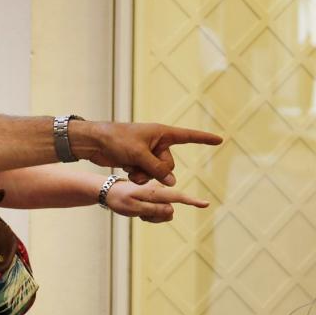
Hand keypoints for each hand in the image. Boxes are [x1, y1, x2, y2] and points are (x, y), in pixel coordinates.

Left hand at [76, 121, 222, 185]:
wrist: (95, 142)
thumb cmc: (117, 140)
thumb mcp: (139, 154)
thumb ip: (157, 169)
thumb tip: (172, 181)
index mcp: (162, 133)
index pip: (188, 136)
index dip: (204, 139)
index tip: (220, 140)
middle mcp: (157, 143)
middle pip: (169, 164)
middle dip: (157, 170)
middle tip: (142, 164)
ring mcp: (148, 153)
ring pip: (157, 173)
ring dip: (145, 175)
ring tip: (130, 166)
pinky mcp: (139, 161)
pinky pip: (147, 175)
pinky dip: (138, 175)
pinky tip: (126, 168)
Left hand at [104, 180, 210, 222]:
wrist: (107, 191)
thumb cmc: (118, 198)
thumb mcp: (133, 207)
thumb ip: (153, 210)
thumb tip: (172, 211)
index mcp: (154, 190)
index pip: (177, 196)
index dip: (193, 201)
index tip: (206, 204)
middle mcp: (158, 190)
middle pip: (169, 209)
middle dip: (157, 216)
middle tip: (139, 214)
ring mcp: (155, 193)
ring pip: (162, 212)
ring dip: (151, 215)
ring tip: (136, 211)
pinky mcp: (151, 196)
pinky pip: (156, 211)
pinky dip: (148, 214)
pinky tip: (136, 210)